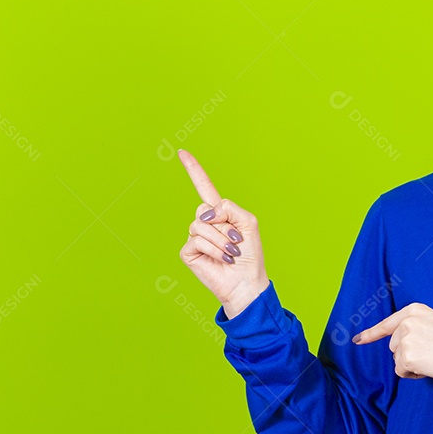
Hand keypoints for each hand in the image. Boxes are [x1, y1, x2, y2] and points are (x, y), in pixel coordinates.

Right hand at [178, 148, 268, 313]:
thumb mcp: (248, 223)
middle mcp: (204, 222)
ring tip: (230, 253)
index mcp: (219, 212)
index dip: (194, 169)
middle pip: (205, 208)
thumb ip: (229, 208)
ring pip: (200, 225)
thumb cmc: (250, 254)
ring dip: (220, 240)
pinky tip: (221, 259)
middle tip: (236, 242)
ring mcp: (194, 236)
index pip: (204, 186)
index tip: (182, 152)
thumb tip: (205, 213)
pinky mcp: (188, 252)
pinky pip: (197, 240)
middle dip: (224, 224)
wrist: (246, 281)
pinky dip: (213, 250)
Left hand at [352, 303, 432, 380]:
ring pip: (397, 360)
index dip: (370, 334)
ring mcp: (405, 339)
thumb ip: (414, 327)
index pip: (387, 324)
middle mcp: (406, 322)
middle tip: (432, 352)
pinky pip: (401, 372)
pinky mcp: (406, 356)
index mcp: (413, 310)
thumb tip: (395, 343)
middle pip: (393, 346)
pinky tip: (430, 367)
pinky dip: (413, 374)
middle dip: (408, 354)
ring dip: (411, 364)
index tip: (357, 341)